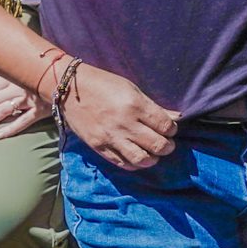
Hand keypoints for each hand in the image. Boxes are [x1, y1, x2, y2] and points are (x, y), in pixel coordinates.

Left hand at [0, 73, 43, 138]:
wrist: (71, 78)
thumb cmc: (45, 73)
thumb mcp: (23, 70)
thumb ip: (5, 74)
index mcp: (10, 76)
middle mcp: (17, 86)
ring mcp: (30, 98)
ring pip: (1, 112)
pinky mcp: (42, 109)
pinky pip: (24, 120)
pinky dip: (11, 129)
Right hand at [59, 65, 177, 169]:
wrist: (69, 89)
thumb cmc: (102, 84)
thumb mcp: (131, 89)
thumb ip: (153, 106)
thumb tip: (177, 118)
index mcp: (135, 105)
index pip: (166, 126)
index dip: (172, 129)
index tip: (168, 128)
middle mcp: (124, 123)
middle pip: (158, 145)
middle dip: (167, 146)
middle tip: (164, 142)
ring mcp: (110, 137)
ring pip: (143, 159)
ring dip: (153, 158)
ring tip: (151, 152)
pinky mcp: (98, 146)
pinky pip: (122, 163)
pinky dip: (134, 163)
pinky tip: (135, 156)